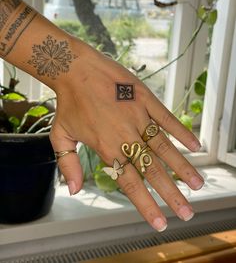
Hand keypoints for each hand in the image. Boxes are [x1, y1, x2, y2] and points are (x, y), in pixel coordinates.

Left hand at [50, 38, 203, 231]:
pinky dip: (181, 132)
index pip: (130, 182)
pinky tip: (195, 146)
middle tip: (186, 212)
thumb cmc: (68, 103)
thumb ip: (68, 165)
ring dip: (182, 167)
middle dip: (170, 194)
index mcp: (106, 146)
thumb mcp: (60, 136)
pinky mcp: (145, 99)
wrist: (75, 69)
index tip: (160, 221)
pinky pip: (166, 118)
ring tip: (197, 185)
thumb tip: (74, 190)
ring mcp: (138, 115)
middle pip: (152, 169)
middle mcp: (125, 134)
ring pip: (164, 146)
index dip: (145, 204)